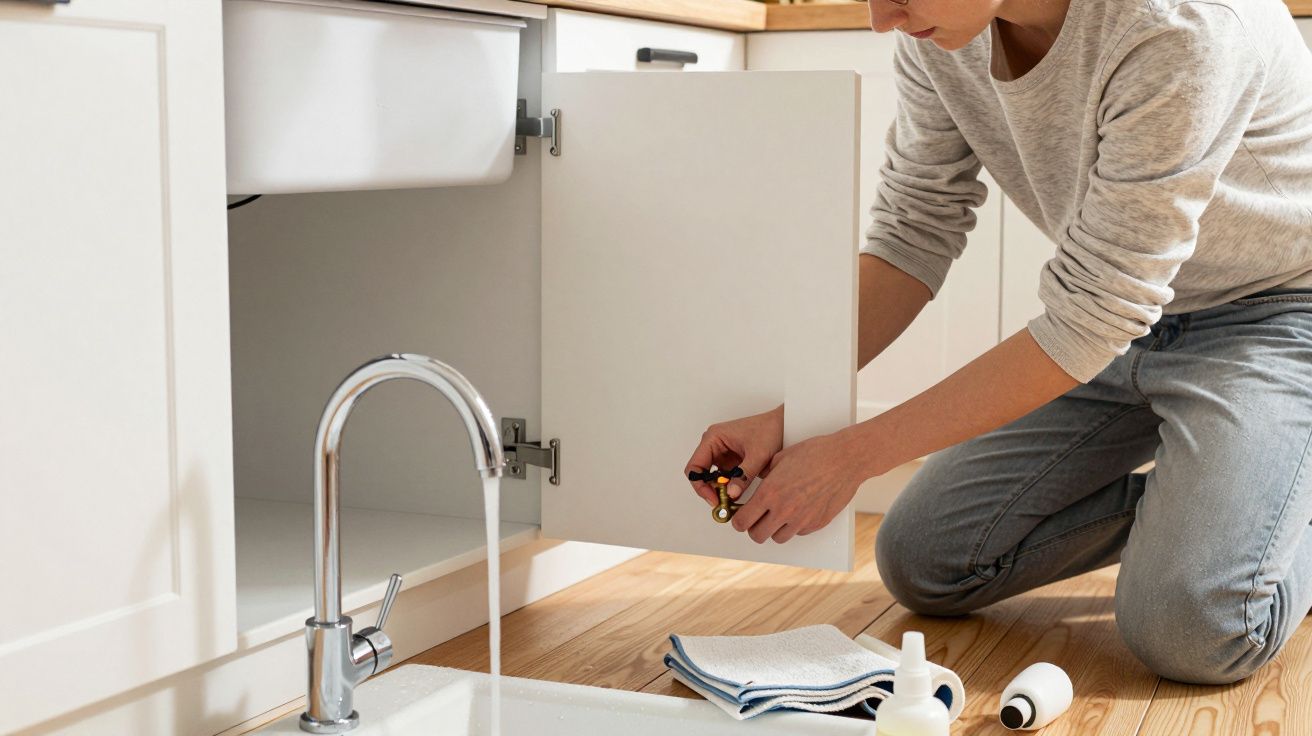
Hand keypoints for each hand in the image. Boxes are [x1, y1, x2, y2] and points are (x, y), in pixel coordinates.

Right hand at [684, 405, 783, 506]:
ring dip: (719, 490)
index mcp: (713, 438)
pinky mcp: (731, 460)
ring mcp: (722, 453)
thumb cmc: (771, 430)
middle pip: (701, 473)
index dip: (700, 486)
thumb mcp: (758, 456)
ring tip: (731, 501)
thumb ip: (744, 475)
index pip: (695, 466)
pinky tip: (737, 493)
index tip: (713, 499)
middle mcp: (713, 444)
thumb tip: (731, 494)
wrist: (785, 425)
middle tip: (723, 504)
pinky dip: (728, 487)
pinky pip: (724, 478)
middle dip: (710, 490)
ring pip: (712, 478)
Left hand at [731, 429, 868, 543]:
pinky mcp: (816, 523)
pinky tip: (797, 511)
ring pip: (777, 538)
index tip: (739, 517)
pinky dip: (794, 526)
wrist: (844, 459)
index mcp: (770, 492)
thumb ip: (764, 476)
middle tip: (757, 518)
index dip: (737, 520)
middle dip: (753, 528)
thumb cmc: (814, 454)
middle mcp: (784, 510)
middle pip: (757, 535)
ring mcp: (801, 519)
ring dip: (774, 529)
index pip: (742, 521)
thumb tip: (755, 485)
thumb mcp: (780, 459)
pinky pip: (798, 532)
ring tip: (778, 514)